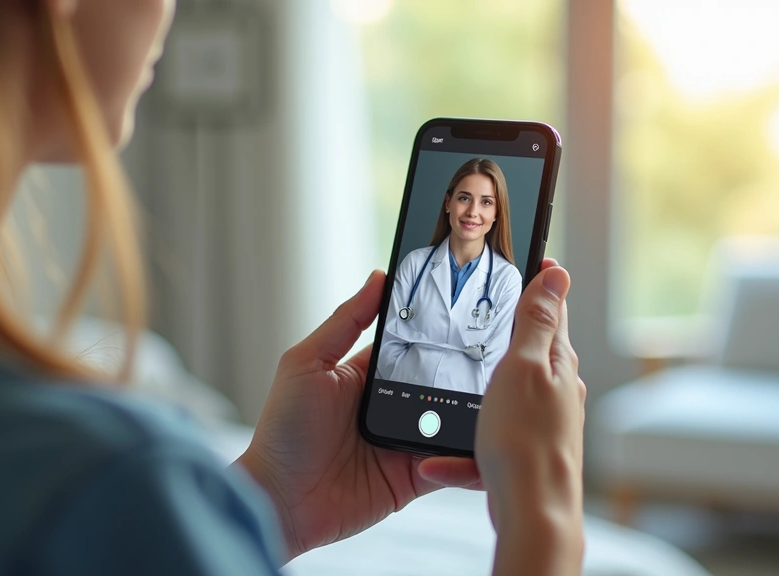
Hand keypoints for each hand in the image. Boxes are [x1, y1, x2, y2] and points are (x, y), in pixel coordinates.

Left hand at [235, 271, 481, 560]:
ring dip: (471, 408)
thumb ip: (344, 321)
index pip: (410, 344)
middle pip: (439, 380)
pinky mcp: (415, 477)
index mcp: (365, 375)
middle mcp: (389, 406)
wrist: (278, 502)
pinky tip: (483, 436)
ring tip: (500, 392)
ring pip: (452, 419)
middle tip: (498, 350)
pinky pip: (452, 463)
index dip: (436, 328)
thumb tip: (377, 278)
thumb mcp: (306, 363)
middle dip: (465, 367)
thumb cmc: (282, 432)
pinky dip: (467, 453)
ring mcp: (404, 441)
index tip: (469, 307)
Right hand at [476, 259, 585, 575]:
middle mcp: (555, 392)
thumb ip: (537, 321)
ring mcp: (540, 425)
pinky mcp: (522, 455)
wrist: (534, 515)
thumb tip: (558, 274)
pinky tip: (438, 461)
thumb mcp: (524, 366)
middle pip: (526, 351)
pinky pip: (484, 445)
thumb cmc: (526, 442)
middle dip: (500, 335)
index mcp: (557, 363)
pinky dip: (461, 451)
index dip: (538, 280)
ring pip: (500, 398)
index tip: (527, 256)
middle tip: (473, 317)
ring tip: (446, 393)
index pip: (550, 308)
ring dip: (472, 396)